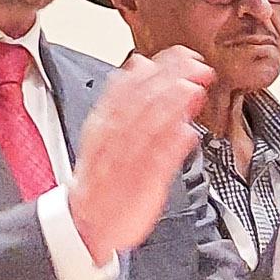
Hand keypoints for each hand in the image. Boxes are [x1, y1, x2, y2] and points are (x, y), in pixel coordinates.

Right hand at [67, 47, 214, 262]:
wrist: (85, 224)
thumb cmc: (103, 179)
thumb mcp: (109, 134)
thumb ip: (128, 102)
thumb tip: (142, 66)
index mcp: (104, 126)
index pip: (127, 88)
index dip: (155, 69)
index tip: (179, 54)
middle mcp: (113, 141)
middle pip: (139, 103)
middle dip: (168, 81)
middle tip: (194, 64)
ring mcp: (126, 163)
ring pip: (146, 129)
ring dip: (169, 107)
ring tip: (191, 89)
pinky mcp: (140, 187)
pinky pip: (154, 166)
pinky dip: (170, 148)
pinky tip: (187, 133)